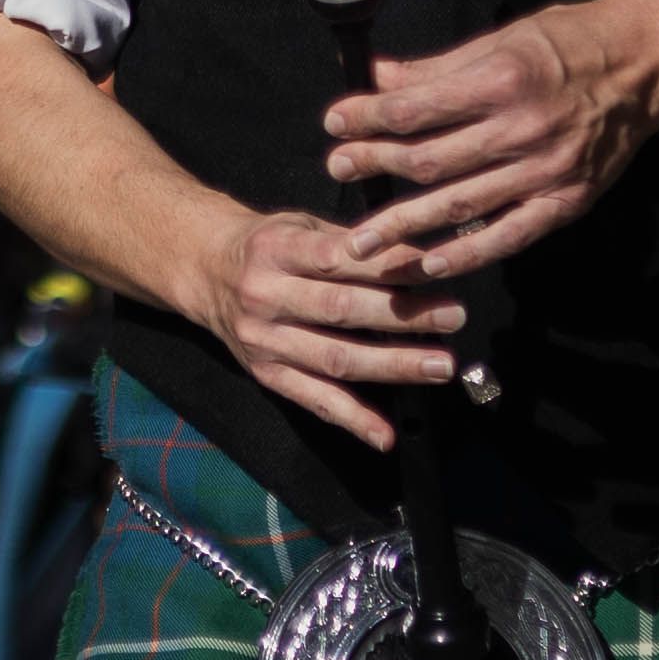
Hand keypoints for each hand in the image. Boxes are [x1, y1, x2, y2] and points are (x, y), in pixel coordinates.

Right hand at [179, 201, 473, 451]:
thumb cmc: (268, 244)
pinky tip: (386, 435)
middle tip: (454, 316)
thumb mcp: (299, 225)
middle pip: (341, 310)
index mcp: (277, 250)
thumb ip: (349, 242)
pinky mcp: (266, 374)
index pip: (340, 259)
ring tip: (440, 366)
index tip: (436, 269)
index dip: (389, 265)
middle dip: (402, 314)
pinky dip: (352, 420)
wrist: (203, 270)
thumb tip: (418, 254)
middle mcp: (266, 296)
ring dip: (392, 365)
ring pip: (334, 359)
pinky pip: (313, 400)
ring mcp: (265, 341)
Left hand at [314, 0, 658, 281]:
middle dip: (374, 167)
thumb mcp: (500, 40)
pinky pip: (506, 237)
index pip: (416, 109)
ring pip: (458, 206)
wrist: (644, 65)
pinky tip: (426, 265)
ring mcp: (544, 172)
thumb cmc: (568, 43)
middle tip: (336, 172)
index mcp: (500, 81)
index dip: (369, 118)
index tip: (335, 123)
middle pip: (429, 161)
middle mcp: (520, 130)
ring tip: (361, 242)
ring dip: (403, 227)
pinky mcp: (565, 202)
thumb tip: (376, 76)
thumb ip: (436, 67)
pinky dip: (464, 255)